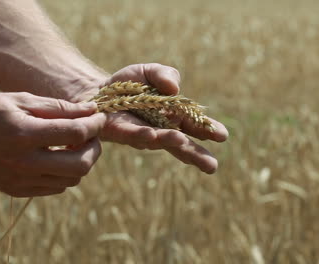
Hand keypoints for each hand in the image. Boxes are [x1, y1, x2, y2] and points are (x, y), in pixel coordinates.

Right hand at [0, 92, 105, 196]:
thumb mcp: (21, 100)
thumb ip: (59, 108)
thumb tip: (90, 111)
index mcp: (24, 134)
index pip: (76, 133)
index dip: (95, 124)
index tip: (99, 117)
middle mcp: (24, 162)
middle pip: (81, 165)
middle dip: (95, 148)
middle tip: (91, 134)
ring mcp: (21, 180)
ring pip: (72, 180)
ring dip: (82, 162)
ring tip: (74, 145)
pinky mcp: (18, 190)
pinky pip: (56, 188)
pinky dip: (65, 173)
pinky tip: (58, 157)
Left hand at [73, 63, 228, 173]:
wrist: (96, 90)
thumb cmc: (128, 85)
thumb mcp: (149, 72)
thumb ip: (165, 74)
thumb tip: (174, 88)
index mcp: (172, 115)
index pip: (194, 124)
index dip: (208, 129)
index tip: (222, 135)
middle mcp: (160, 129)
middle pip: (182, 143)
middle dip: (196, 154)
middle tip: (212, 166)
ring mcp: (141, 134)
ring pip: (158, 141)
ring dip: (169, 141)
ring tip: (182, 141)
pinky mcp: (120, 133)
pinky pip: (132, 134)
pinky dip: (142, 135)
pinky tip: (151, 135)